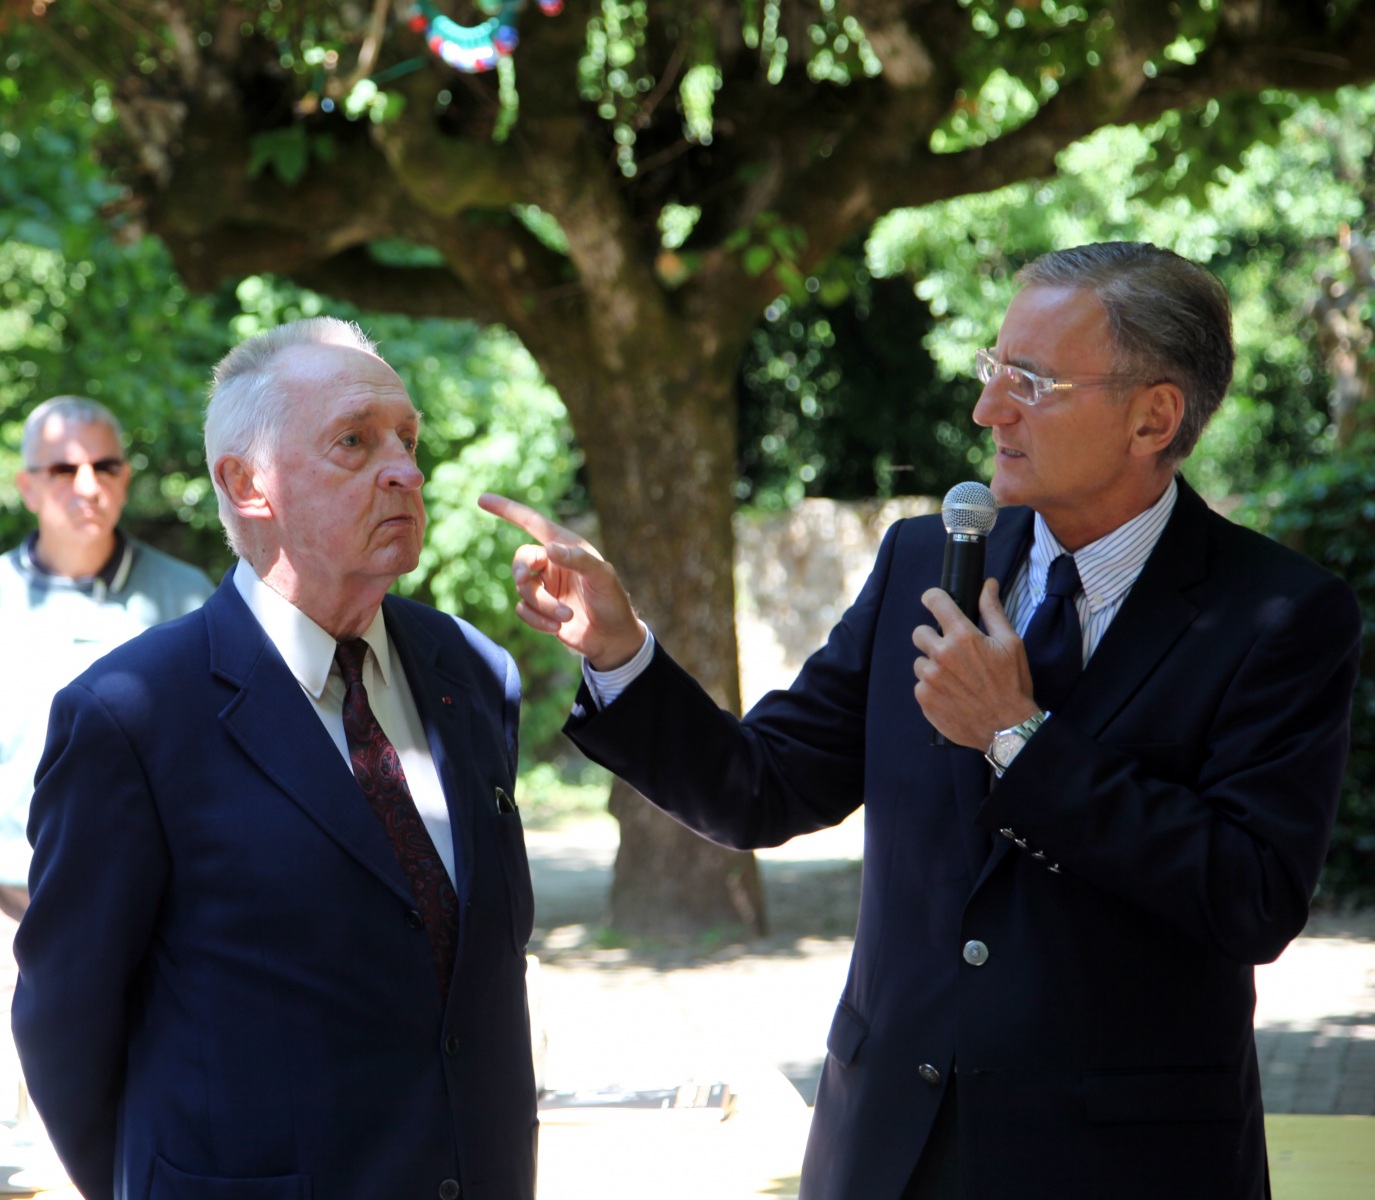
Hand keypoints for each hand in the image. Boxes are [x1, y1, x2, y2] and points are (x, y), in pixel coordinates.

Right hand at [477, 493, 645, 668]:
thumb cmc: (613, 602)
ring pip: (523, 589)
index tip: (482, 500)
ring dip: (542, 604)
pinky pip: (523, 610)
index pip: (532, 523)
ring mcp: (545, 587)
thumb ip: (579, 560)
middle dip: (521, 572)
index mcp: (566, 546)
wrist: (613, 639)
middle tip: (524, 581)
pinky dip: (537, 620)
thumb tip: (550, 548)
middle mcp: (552, 563)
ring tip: (566, 615)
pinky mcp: (540, 610)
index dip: (507, 510)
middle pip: (521, 559)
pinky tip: (557, 627)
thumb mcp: (603, 577)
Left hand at [911, 578, 1039, 748]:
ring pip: (920, 661)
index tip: (933, 601)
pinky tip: (952, 694)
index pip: (935, 602)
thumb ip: (993, 611)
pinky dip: (933, 688)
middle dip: (933, 638)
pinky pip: (920, 685)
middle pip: (919, 633)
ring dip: (933, 666)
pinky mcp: (924, 698)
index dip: (933, 598)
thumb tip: (987, 584)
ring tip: (957, 679)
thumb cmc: (1012, 684)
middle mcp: (941, 654)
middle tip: (952, 652)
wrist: (1007, 728)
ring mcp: (930, 678)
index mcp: (963, 636)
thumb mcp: (1011, 643)